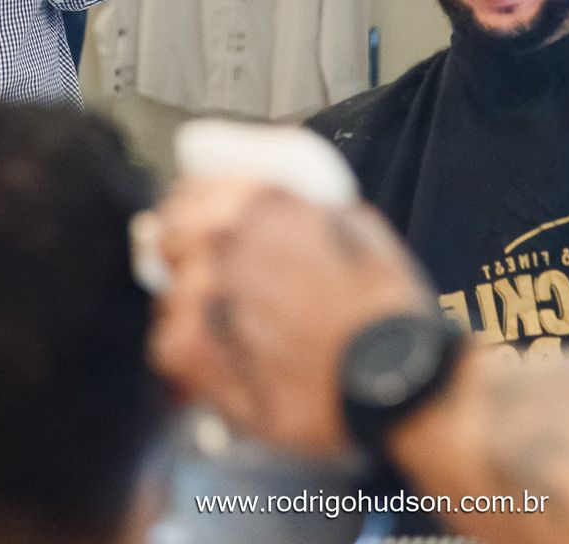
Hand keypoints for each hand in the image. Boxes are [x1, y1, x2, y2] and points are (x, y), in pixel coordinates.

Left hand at [148, 179, 435, 455]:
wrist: (397, 376)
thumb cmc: (385, 304)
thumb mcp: (354, 226)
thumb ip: (297, 213)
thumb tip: (265, 211)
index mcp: (259, 201)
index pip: (194, 191)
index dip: (193, 207)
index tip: (197, 222)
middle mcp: (224, 240)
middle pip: (171, 237)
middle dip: (182, 251)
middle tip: (201, 273)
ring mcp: (206, 296)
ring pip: (173, 293)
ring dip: (192, 305)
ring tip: (227, 325)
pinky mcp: (198, 353)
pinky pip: (170, 342)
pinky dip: (189, 348)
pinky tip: (220, 353)